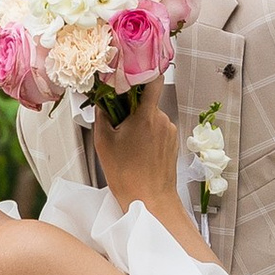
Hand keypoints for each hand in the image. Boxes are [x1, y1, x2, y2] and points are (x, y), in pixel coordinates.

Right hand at [92, 72, 178, 208]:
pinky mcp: (174, 143)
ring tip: (128, 143)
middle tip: (119, 124)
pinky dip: (149, 135)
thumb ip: (101, 116)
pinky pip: (159, 130)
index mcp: (147, 116)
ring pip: (153, 117)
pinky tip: (138, 151)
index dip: (143, 74)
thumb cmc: (127, 175)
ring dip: (141, 123)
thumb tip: (100, 104)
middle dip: (133, 108)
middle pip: (147, 101)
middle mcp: (163, 121)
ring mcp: (171, 132)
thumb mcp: (104, 143)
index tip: (130, 76)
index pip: (153, 81)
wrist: (150, 199)